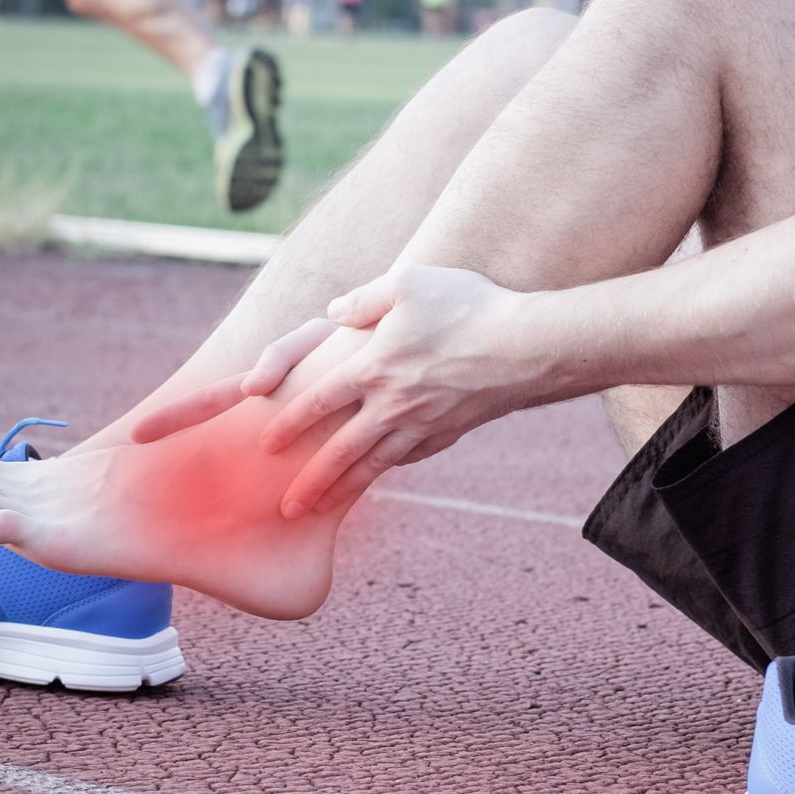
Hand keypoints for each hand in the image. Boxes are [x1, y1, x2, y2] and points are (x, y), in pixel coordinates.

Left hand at [135, 263, 553, 519]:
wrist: (529, 347)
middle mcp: (393, 404)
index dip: (288, 423)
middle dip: (308, 481)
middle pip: (339, 450)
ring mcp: (422, 425)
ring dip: (339, 490)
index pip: (318, 401)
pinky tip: (375, 475)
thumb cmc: (469, 306)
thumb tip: (332, 311)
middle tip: (283, 507)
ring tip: (314, 510)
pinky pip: (409, 458)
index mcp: (374, 366)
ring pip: (371, 465)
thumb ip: (364, 298)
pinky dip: (386, 471)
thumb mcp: (410, 283)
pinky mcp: (448, 433)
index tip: (265, 444)